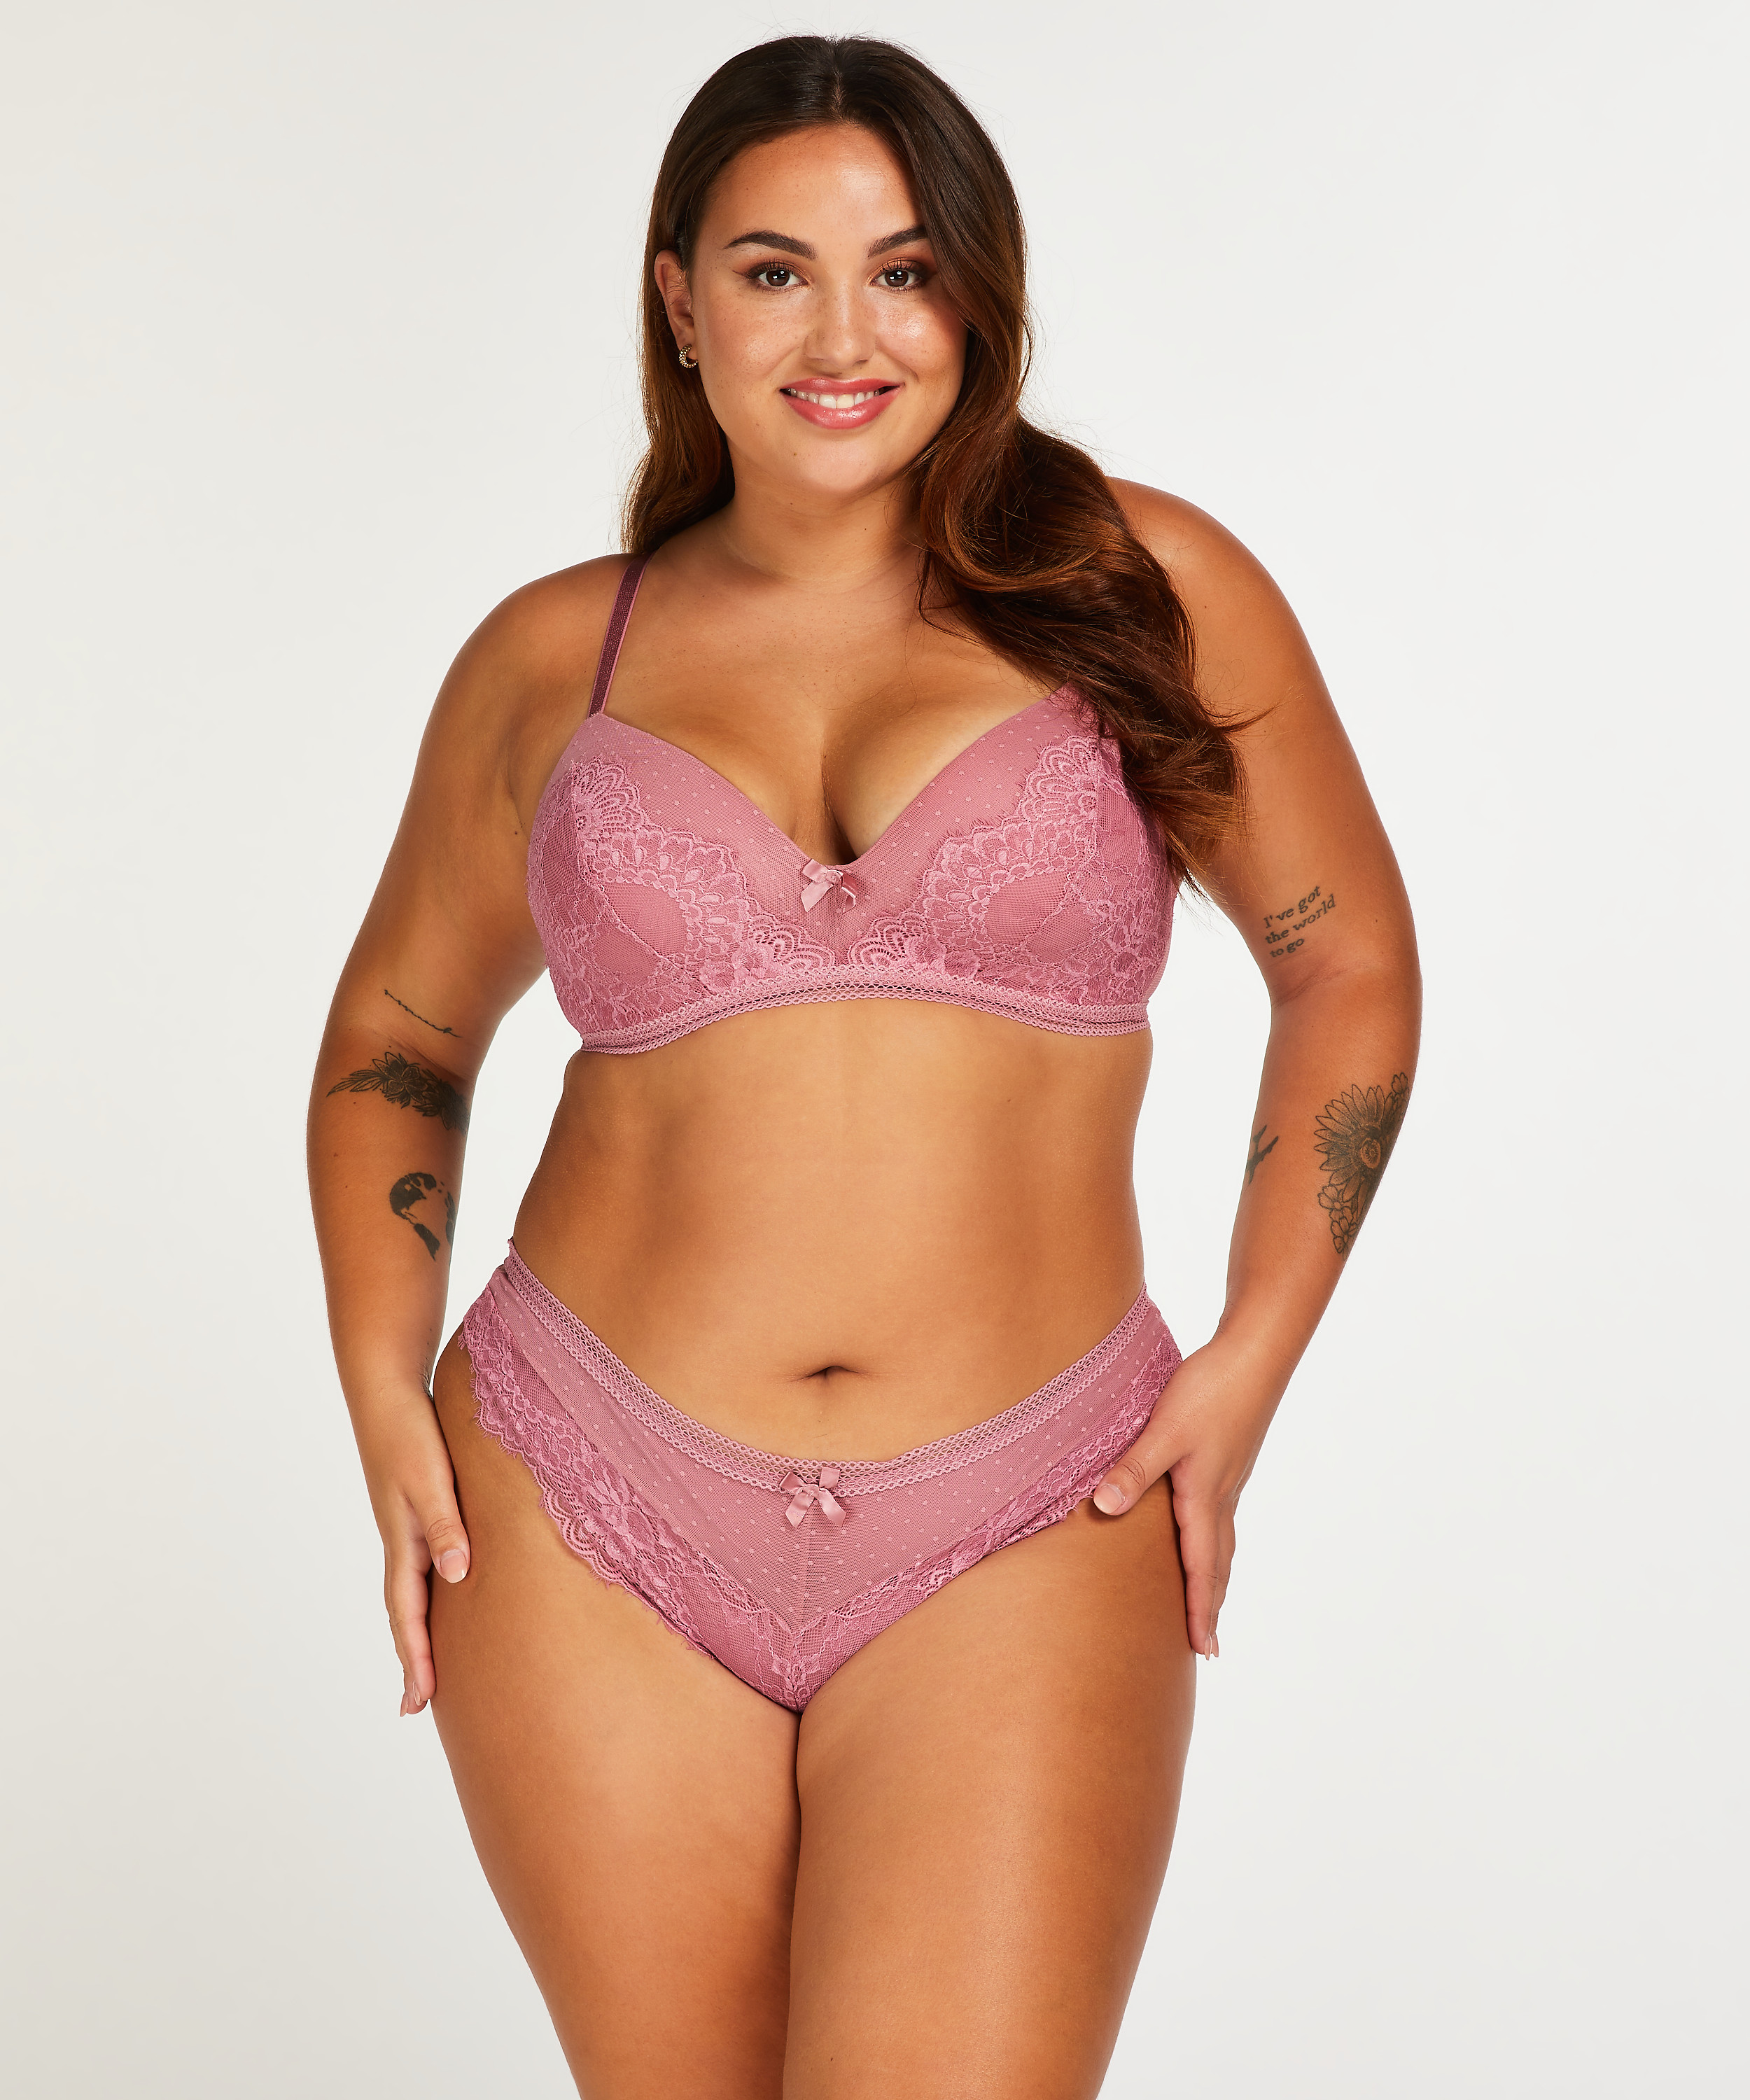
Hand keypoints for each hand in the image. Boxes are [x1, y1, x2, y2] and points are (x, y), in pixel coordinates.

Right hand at [354, 1386, 471, 1714]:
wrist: (387, 1392)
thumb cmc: (410, 1433)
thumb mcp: (430, 1479)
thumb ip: (445, 1525)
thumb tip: (457, 1576)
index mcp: (404, 1543)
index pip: (408, 1614)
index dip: (415, 1658)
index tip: (417, 1702)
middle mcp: (403, 1542)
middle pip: (405, 1613)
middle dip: (411, 1659)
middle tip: (415, 1705)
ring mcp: (407, 1528)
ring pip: (412, 1593)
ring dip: (416, 1631)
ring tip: (426, 1665)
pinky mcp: (417, 1510)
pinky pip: (422, 1566)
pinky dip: (428, 1595)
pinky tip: (442, 1595)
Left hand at [1091, 1339, 1280, 1657]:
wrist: (1256, 1353)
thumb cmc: (1212, 1390)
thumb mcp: (1165, 1430)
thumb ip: (1134, 1468)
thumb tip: (1105, 1509)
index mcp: (1206, 1497)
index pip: (1203, 1568)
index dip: (1201, 1610)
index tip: (1203, 1650)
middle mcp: (1221, 1495)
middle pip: (1219, 1562)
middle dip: (1212, 1604)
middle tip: (1209, 1646)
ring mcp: (1228, 1477)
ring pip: (1222, 1539)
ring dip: (1216, 1574)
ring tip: (1210, 1600)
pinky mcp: (1227, 1458)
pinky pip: (1220, 1515)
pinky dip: (1214, 1541)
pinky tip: (1203, 1528)